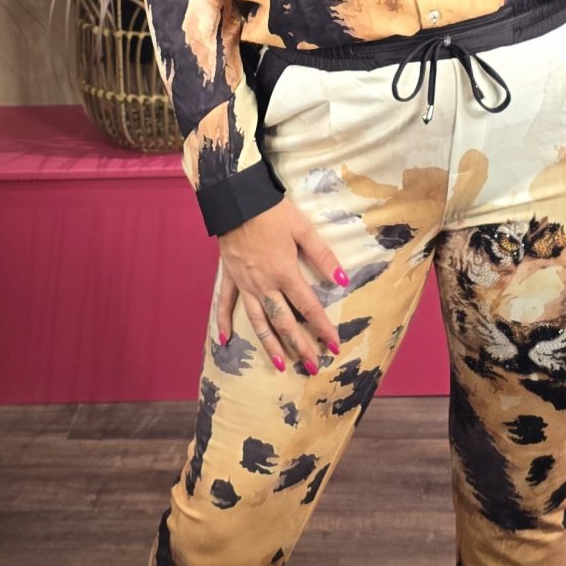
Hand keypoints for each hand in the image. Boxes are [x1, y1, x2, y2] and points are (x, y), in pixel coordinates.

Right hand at [216, 198, 346, 373]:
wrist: (236, 199)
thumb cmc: (272, 212)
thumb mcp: (303, 229)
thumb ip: (322, 256)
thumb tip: (342, 281)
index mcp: (285, 273)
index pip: (309, 308)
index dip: (323, 328)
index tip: (335, 346)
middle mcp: (264, 285)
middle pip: (284, 322)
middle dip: (299, 346)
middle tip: (312, 367)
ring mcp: (244, 283)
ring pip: (257, 320)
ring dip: (268, 343)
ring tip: (279, 363)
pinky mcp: (228, 277)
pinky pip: (225, 304)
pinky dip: (223, 322)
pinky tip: (225, 341)